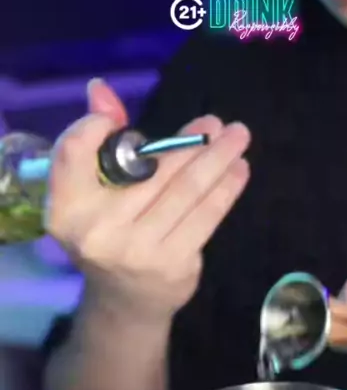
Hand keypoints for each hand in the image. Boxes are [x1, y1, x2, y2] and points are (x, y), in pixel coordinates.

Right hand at [48, 79, 250, 321]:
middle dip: (191, 142)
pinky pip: (205, 216)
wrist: (124, 300)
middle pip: (150, 169)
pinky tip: (238, 171)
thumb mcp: (92, 194)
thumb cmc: (109, 233)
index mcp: (66, 208)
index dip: (94, 128)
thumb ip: (97, 143)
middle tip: (218, 124)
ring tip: (237, 138)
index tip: (119, 120)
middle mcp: (97, 230)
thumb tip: (101, 89)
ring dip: (218, 159)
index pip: (73, 152)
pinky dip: (226, 189)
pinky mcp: (173, 263)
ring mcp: (137, 249)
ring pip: (185, 190)